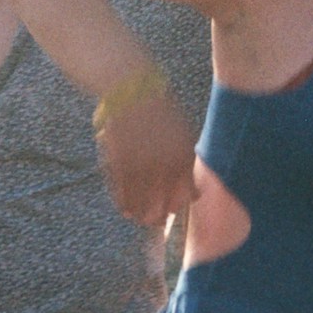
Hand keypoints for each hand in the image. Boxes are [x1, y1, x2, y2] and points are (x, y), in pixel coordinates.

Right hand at [97, 90, 197, 225]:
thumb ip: (186, 162)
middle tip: (158, 221)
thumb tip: (192, 191)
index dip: (180, 205)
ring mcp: (140, 165)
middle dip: (161, 216)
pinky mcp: (119, 163)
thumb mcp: (183, 134)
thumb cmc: (159, 112)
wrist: (132, 92)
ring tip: (141, 219)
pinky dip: (124, 204)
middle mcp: (164, 164)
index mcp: (183, 156)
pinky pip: (122, 192)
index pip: (186, 194)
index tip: (174, 210)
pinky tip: (126, 210)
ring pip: (142, 203)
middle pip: (164, 204)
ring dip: (141, 215)